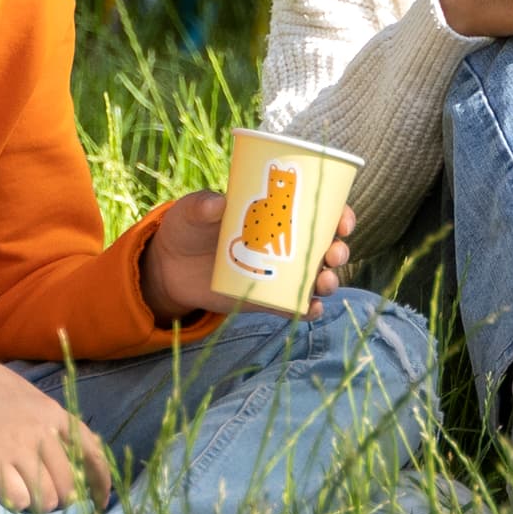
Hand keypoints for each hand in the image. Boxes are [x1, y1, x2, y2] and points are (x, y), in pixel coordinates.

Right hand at [0, 341, 114, 513]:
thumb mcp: (25, 396)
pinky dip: (15, 502)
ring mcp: (18, 447)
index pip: (93, 454)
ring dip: (39, 504)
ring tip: (22, 494)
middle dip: (62, 499)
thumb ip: (46, 421)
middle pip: (71, 485)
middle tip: (45, 499)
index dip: (101, 484)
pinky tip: (3, 490)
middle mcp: (43, 432)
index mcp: (55, 413)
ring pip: (48, 497)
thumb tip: (63, 453)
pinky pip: (19, 499)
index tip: (99, 503)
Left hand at [143, 189, 356, 321]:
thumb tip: (218, 204)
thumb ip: (203, 206)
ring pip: (317, 277)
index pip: (319, 211)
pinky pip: (296, 306)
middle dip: (339, 251)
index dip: (339, 215)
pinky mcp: (268, 299)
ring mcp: (279, 273)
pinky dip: (308, 309)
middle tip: (333, 254)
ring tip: (323, 283)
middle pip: (327, 246)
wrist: (170, 268)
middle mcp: (285, 243)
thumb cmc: (188, 228)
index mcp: (276, 214)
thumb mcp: (192, 212)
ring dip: (330, 281)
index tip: (342, 221)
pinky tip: (311, 308)